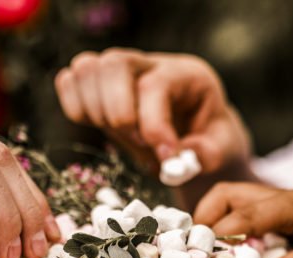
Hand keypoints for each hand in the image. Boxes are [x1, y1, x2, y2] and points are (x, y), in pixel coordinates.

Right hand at [55, 49, 250, 175]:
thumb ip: (210, 154)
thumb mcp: (224, 148)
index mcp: (184, 74)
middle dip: (120, 114)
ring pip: (86, 69)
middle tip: (139, 144)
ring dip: (98, 113)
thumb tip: (178, 160)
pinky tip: (105, 129)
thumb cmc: (210, 139)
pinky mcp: (97, 85)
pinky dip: (77, 109)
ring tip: (127, 139)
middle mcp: (148, 63)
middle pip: (114, 63)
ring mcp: (119, 71)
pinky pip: (68, 82)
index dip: (154, 126)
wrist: (196, 134)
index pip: (155, 85)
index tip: (165, 158)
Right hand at [194, 182, 292, 257]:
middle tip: (194, 251)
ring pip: (229, 201)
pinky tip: (226, 253)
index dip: (217, 236)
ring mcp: (274, 204)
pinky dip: (226, 228)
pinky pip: (240, 214)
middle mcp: (277, 198)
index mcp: (289, 204)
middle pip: (226, 196)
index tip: (197, 257)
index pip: (243, 216)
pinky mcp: (273, 215)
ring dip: (213, 223)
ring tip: (206, 254)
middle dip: (204, 220)